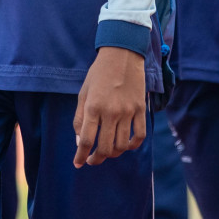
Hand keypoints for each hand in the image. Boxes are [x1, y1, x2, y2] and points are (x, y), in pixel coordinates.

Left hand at [73, 46, 146, 167]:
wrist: (122, 55)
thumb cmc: (98, 74)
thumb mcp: (83, 93)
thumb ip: (80, 118)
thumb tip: (80, 141)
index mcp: (93, 107)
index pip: (86, 140)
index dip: (81, 155)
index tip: (78, 163)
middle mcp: (111, 112)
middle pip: (104, 148)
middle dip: (96, 159)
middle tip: (92, 160)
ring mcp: (128, 112)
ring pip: (121, 145)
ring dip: (113, 154)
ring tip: (107, 152)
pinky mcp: (140, 109)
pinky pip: (139, 136)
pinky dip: (132, 146)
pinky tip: (125, 146)